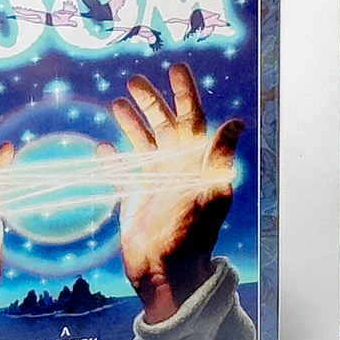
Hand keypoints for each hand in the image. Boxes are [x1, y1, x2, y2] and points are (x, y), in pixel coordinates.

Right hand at [105, 64, 243, 324]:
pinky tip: (102, 145)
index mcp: (195, 161)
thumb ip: (218, 155)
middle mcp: (175, 166)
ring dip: (130, 122)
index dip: (185, 92)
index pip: (191, 117)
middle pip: (162, 124)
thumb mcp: (209, 191)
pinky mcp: (134, 199)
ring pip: (141, 142)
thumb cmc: (191, 234)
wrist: (167, 272)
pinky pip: (122, 172)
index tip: (176, 68)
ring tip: (116, 102)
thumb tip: (236, 121)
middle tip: (135, 79)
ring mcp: (154, 182)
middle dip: (150, 100)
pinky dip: (112, 158)